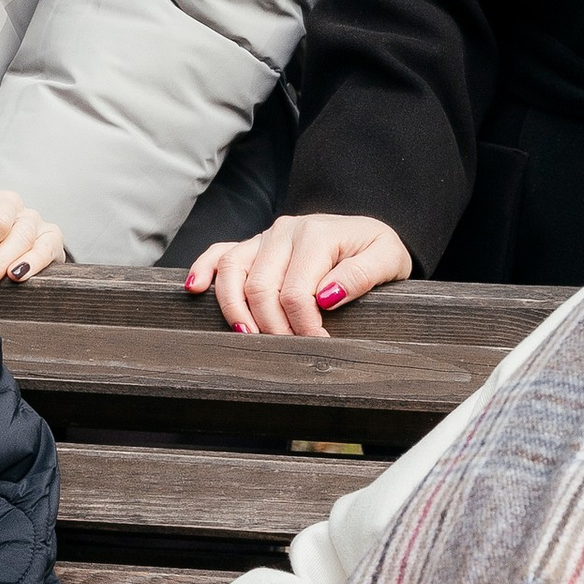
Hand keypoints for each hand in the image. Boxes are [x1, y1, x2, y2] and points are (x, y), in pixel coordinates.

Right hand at [187, 212, 412, 337]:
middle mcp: (286, 231)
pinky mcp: (255, 244)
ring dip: (235, 309)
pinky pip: (221, 253)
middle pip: (260, 287)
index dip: (303, 328)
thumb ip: (361, 276)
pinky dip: (204, 269)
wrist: (370, 234)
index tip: (318, 349)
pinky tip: (196, 289)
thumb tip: (326, 297)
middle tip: (289, 352)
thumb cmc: (378, 250)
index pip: (296, 293)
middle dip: (271, 327)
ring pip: (233, 272)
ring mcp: (266, 236)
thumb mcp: (387, 259)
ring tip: (248, 336)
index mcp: (317, 234)